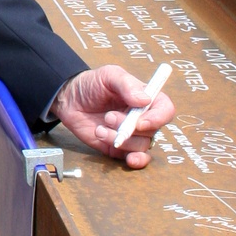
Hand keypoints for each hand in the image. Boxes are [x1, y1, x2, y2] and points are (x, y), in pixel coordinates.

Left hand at [50, 64, 175, 168]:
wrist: (70, 100)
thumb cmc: (92, 84)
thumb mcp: (108, 75)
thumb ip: (126, 84)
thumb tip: (145, 99)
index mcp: (145, 99)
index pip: (165, 109)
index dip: (158, 117)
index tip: (141, 121)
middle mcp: (142, 118)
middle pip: (152, 130)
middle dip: (130, 127)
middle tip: (108, 117)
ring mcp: (132, 134)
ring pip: (141, 145)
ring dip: (120, 139)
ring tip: (100, 129)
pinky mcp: (120, 148)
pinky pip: (136, 158)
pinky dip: (136, 160)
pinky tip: (129, 159)